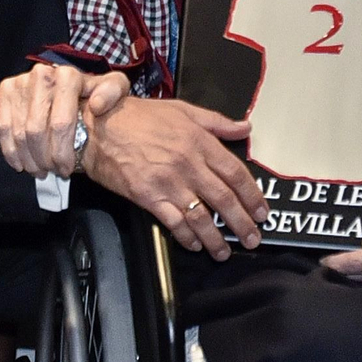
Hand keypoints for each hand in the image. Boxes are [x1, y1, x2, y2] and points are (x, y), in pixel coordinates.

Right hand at [0, 63, 129, 177]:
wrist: (71, 85)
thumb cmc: (95, 93)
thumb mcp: (114, 88)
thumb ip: (113, 92)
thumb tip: (96, 106)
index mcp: (68, 76)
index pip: (61, 124)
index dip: (62, 152)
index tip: (65, 169)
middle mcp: (42, 75)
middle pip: (36, 130)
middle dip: (43, 158)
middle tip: (51, 172)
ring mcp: (21, 82)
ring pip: (19, 131)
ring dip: (28, 158)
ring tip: (39, 171)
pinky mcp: (6, 90)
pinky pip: (3, 126)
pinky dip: (10, 150)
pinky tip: (20, 164)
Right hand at [80, 98, 266, 260]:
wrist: (99, 127)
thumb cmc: (139, 116)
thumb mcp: (181, 109)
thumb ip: (216, 122)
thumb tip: (244, 127)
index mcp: (199, 141)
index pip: (235, 173)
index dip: (252, 195)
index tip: (262, 211)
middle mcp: (188, 164)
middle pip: (224, 199)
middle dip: (242, 223)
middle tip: (253, 239)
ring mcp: (168, 183)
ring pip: (201, 217)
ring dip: (216, 238)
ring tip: (225, 252)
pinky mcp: (148, 198)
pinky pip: (174, 223)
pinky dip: (187, 237)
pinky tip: (195, 245)